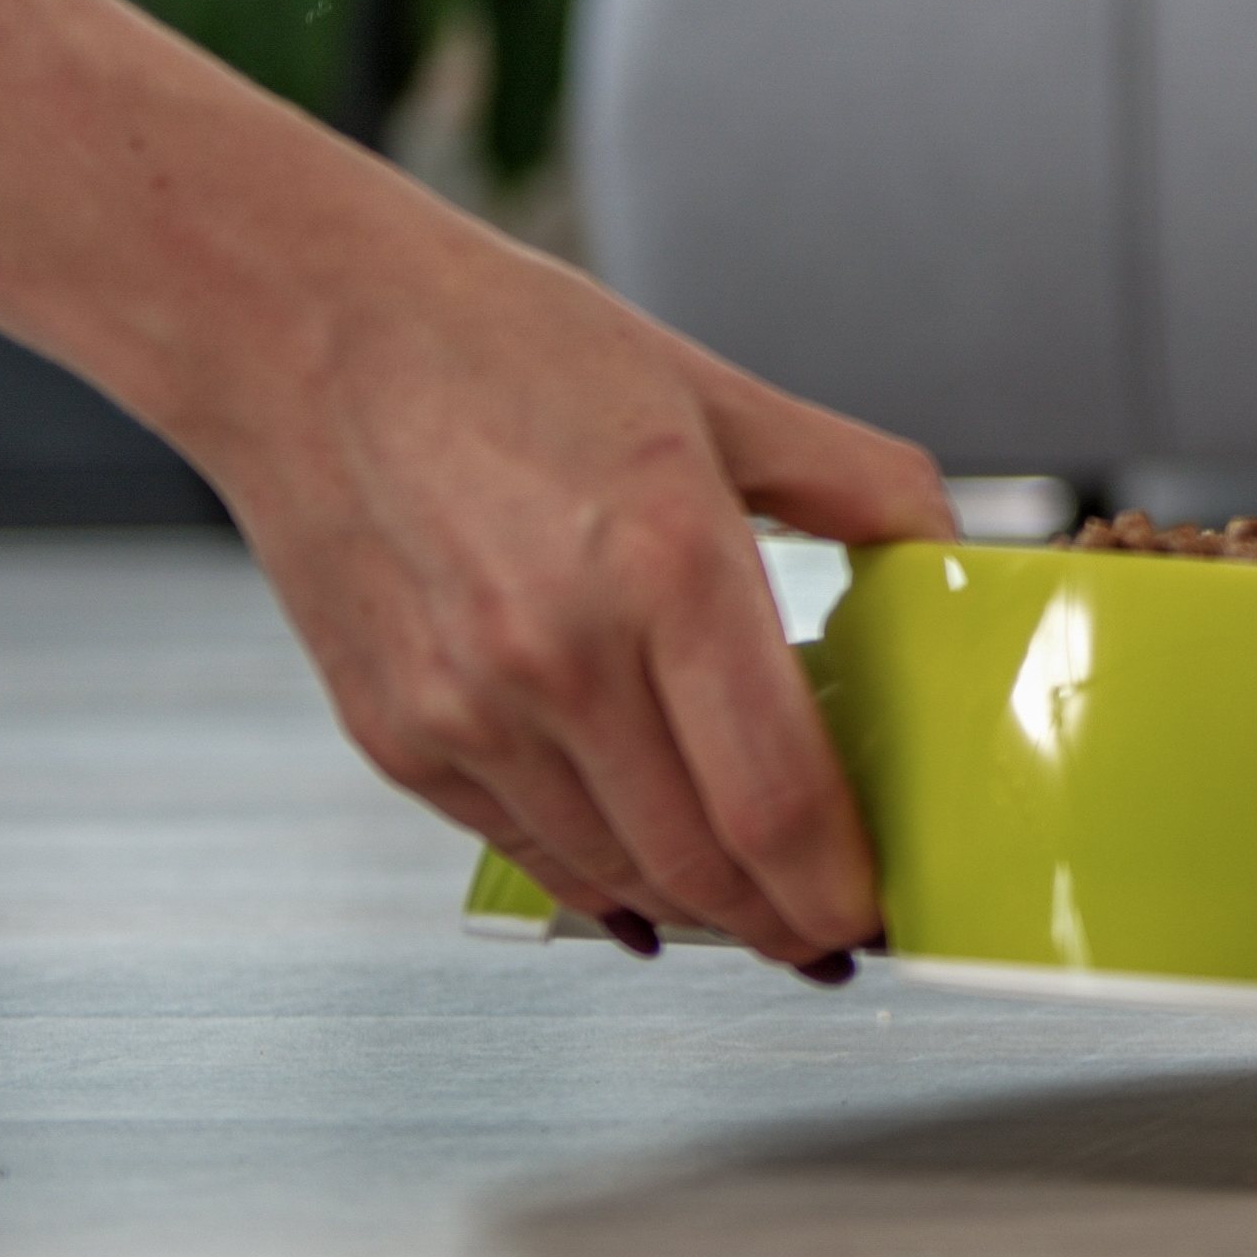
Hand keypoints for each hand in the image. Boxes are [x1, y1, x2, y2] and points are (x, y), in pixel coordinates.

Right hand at [187, 217, 956, 976]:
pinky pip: (526, 847)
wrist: (304, 329)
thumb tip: (951, 550)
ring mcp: (466, 710)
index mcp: (665, 564)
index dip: (841, 884)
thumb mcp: (716, 395)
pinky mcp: (397, 736)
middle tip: (834, 928)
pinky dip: (601, 878)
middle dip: (785, 921)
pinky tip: (648, 877)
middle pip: (703, 862)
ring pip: (618, 873)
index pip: (778, 797)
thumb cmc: (500, 345)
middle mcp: (560, 656)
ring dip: (700, 908)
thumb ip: (857, 481)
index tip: (878, 906)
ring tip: (758, 901)